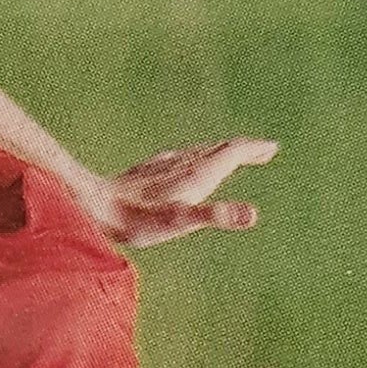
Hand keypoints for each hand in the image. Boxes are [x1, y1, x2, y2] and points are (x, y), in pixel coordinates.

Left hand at [91, 137, 275, 249]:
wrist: (94, 206)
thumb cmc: (139, 219)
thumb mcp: (181, 220)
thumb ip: (216, 215)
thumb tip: (251, 214)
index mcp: (197, 173)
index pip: (232, 152)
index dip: (253, 149)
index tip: (272, 147)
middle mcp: (183, 164)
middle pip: (219, 150)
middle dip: (243, 149)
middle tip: (263, 150)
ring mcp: (164, 166)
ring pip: (199, 153)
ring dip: (221, 152)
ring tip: (232, 155)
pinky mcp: (147, 172)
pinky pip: (178, 159)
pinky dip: (195, 158)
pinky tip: (184, 163)